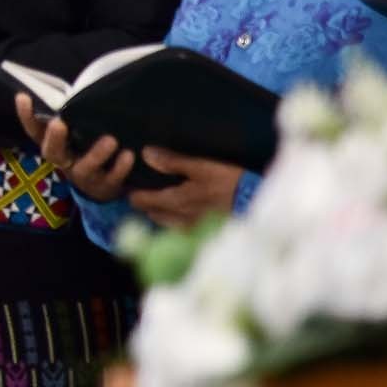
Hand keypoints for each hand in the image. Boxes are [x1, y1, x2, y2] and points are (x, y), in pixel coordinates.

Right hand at [14, 96, 134, 200]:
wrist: (104, 189)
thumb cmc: (87, 149)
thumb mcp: (77, 134)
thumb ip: (74, 117)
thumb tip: (76, 88)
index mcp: (54, 145)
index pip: (34, 130)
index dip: (26, 116)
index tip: (23, 96)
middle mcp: (65, 161)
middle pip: (52, 152)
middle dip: (55, 138)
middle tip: (58, 123)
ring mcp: (84, 176)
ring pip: (85, 167)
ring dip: (96, 154)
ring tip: (111, 140)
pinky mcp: (105, 187)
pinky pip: (112, 178)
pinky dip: (120, 167)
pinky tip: (128, 155)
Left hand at [128, 149, 244, 227]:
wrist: (258, 204)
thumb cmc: (229, 182)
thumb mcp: (202, 166)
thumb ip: (172, 161)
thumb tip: (145, 154)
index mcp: (175, 201)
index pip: (143, 201)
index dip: (133, 193)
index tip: (129, 185)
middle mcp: (178, 219)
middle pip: (151, 213)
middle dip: (144, 203)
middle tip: (141, 191)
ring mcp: (191, 228)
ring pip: (165, 222)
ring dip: (158, 212)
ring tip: (159, 200)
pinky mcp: (204, 233)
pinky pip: (180, 228)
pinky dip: (173, 220)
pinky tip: (179, 212)